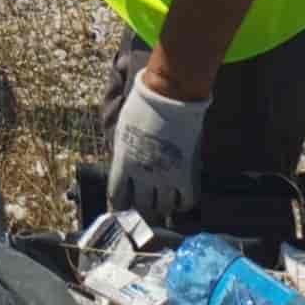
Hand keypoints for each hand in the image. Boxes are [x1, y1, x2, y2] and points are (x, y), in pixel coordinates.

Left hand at [107, 72, 209, 223]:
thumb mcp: (122, 131)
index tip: (123, 206)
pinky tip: (180, 196)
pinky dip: (183, 203)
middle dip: (141, 210)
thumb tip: (125, 173)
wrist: (170, 94)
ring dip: (162, 207)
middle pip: (141, 208)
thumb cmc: (143, 106)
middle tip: (146, 206)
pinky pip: (186, 202)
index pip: (117, 198)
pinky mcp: (187, 174)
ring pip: (163, 208)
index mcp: (123, 162)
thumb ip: (123, 154)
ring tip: (163, 201)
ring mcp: (166, 176)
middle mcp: (143, 174)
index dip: (120, 205)